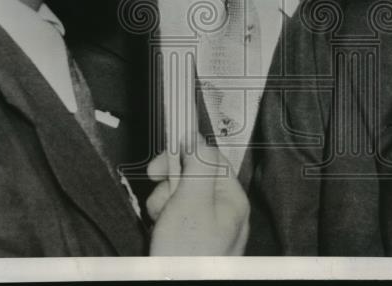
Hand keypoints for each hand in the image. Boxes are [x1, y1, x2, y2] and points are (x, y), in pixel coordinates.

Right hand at [147, 135, 248, 255]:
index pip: (210, 158)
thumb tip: (196, 136)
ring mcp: (205, 225)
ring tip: (162, 224)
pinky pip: (171, 215)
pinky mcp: (188, 238)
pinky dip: (161, 219)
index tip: (161, 162)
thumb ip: (197, 165)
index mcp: (231, 198)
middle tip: (165, 203)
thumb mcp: (193, 201)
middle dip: (170, 186)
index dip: (184, 155)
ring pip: (176, 194)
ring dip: (162, 204)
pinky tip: (160, 232)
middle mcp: (222, 210)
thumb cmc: (189, 254)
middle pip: (190, 175)